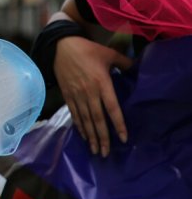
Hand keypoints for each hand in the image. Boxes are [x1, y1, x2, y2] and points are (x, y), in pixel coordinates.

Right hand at [55, 36, 132, 156]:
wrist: (61, 46)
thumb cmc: (87, 49)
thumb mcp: (108, 53)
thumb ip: (124, 62)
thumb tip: (136, 68)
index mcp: (101, 83)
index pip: (112, 108)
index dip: (118, 124)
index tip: (123, 138)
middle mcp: (89, 92)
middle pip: (97, 119)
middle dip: (102, 137)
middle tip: (105, 152)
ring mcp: (76, 94)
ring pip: (85, 119)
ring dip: (90, 136)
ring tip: (94, 150)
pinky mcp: (67, 94)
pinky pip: (74, 113)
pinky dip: (79, 125)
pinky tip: (83, 135)